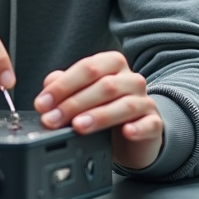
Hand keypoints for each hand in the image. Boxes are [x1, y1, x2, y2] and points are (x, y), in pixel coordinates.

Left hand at [34, 51, 162, 170]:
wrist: (134, 134)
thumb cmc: (104, 108)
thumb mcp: (81, 95)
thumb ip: (64, 87)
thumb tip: (48, 87)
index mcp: (111, 64)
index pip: (86, 68)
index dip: (62, 86)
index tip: (43, 103)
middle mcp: (130, 79)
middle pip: (104, 86)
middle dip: (73, 103)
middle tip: (52, 119)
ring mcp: (145, 101)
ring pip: (124, 105)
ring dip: (98, 116)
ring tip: (78, 126)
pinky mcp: (155, 124)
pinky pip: (149, 124)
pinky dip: (137, 128)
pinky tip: (126, 132)